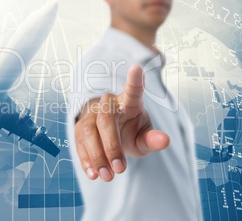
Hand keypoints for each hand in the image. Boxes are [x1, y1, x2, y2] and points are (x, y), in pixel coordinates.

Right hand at [74, 64, 169, 181]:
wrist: (109, 133)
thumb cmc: (130, 131)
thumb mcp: (143, 136)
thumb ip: (152, 140)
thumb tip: (165, 140)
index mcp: (128, 102)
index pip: (132, 90)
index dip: (134, 80)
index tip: (137, 68)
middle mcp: (107, 105)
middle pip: (105, 119)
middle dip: (111, 145)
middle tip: (120, 169)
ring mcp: (90, 115)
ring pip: (88, 131)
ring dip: (96, 155)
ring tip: (107, 176)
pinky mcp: (79, 128)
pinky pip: (78, 142)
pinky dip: (85, 159)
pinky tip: (93, 173)